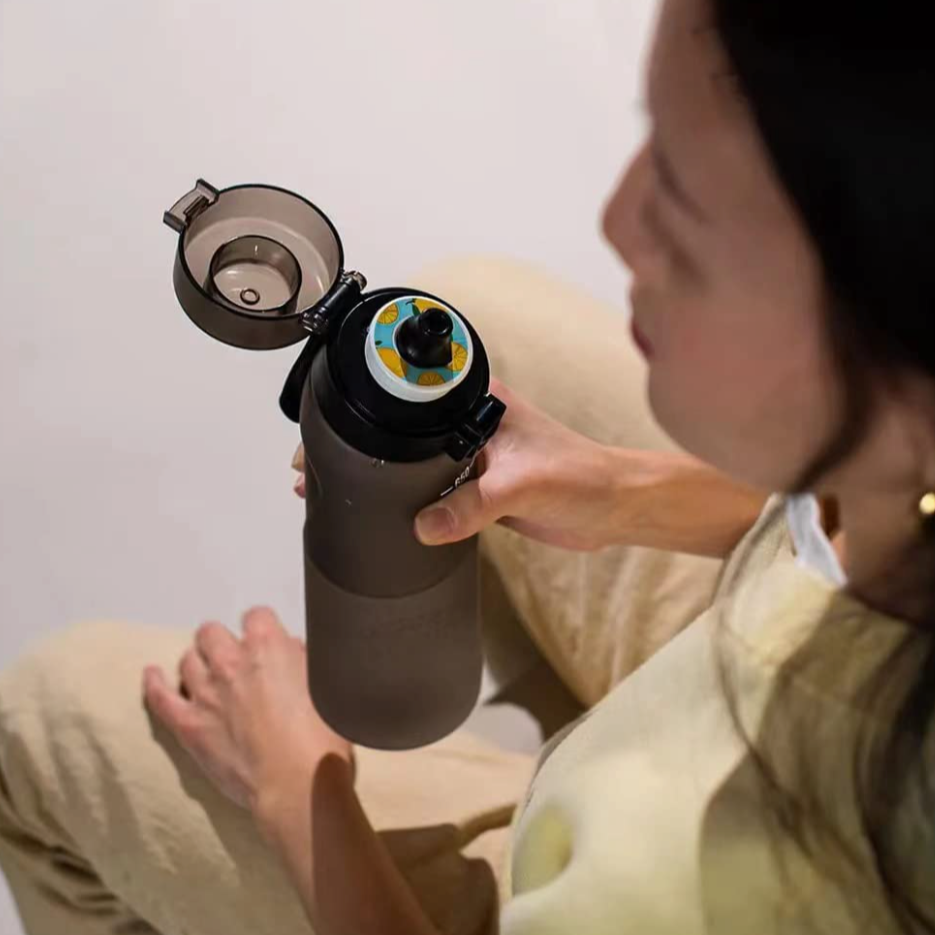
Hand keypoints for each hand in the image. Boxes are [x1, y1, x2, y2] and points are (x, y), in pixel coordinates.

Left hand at [142, 606, 353, 816]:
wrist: (297, 782)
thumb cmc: (320, 737)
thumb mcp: (324, 685)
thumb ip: (301, 661)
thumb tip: (290, 653)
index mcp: (268, 645)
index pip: (256, 616)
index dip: (261, 629)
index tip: (265, 641)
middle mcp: (232, 661)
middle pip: (212, 633)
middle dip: (222, 642)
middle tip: (233, 659)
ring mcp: (206, 692)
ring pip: (188, 660)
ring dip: (198, 663)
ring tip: (207, 675)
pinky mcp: (189, 725)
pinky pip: (160, 696)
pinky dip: (154, 683)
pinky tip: (153, 675)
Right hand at [291, 378, 620, 550]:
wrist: (611, 512)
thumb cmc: (582, 478)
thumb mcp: (522, 486)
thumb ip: (472, 505)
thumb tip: (424, 526)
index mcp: (477, 403)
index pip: (408, 393)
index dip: (365, 405)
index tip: (328, 426)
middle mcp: (467, 424)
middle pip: (399, 429)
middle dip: (358, 445)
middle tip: (315, 467)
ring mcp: (469, 457)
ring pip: (409, 464)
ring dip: (378, 477)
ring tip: (332, 490)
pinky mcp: (475, 489)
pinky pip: (429, 494)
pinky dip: (404, 503)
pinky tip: (380, 515)